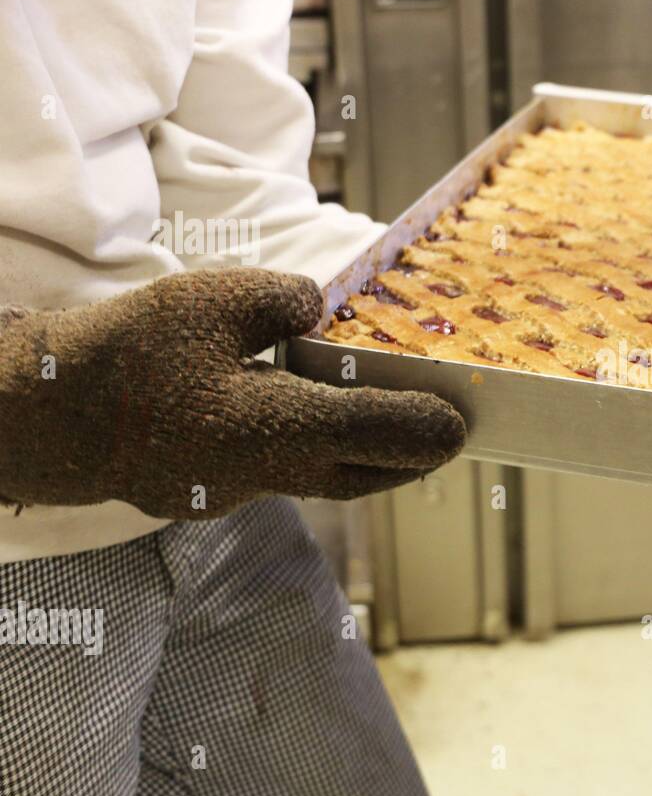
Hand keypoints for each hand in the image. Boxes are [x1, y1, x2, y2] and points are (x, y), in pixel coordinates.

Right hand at [0, 268, 464, 517]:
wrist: (46, 414)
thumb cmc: (128, 353)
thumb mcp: (210, 302)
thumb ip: (279, 302)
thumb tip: (317, 308)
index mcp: (274, 427)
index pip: (372, 431)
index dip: (422, 428)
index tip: (460, 427)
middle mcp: (264, 472)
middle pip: (358, 476)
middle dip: (406, 460)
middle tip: (442, 438)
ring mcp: (232, 491)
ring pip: (318, 480)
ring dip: (359, 460)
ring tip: (388, 431)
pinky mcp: (204, 493)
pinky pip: (277, 476)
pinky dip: (308, 454)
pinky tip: (306, 426)